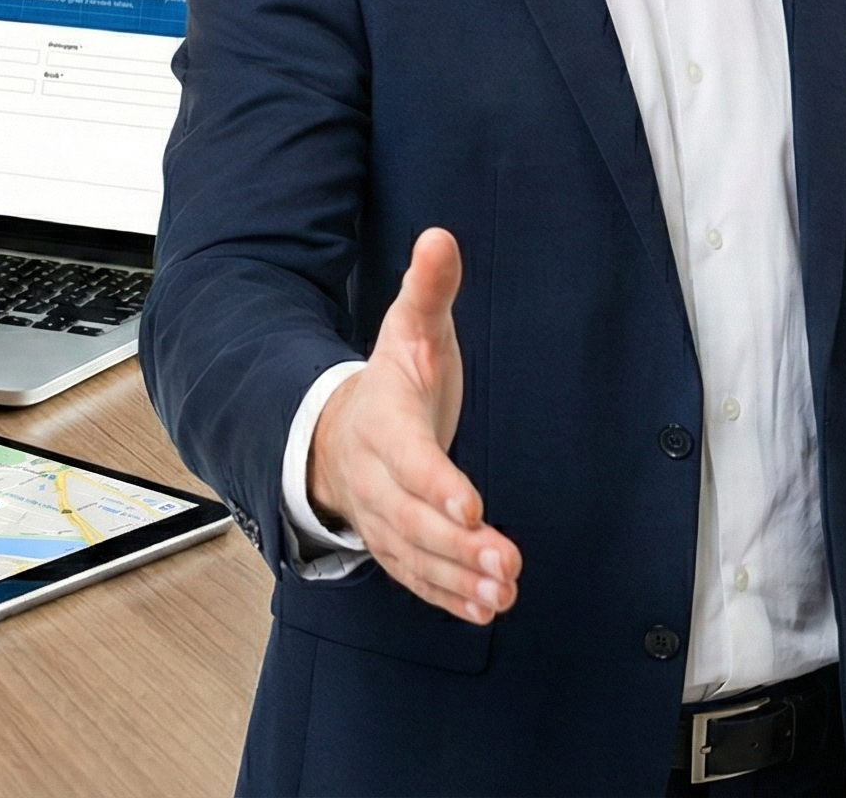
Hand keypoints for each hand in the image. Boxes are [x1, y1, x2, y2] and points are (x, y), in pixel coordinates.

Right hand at [307, 227, 519, 625]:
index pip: (408, 457)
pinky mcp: (395, 545)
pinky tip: (486, 608)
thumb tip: (440, 237)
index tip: (471, 504)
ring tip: (503, 592)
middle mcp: (377, 477)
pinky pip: (416, 578)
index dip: (437, 483)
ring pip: (415, 555)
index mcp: (382, 420)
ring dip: (458, 577)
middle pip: (412, 518)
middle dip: (457, 546)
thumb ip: (429, 288)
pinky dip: (448, 596)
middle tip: (506, 563)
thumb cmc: (389, 379)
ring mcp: (382, 517)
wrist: (339, 430)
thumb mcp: (410, 327)